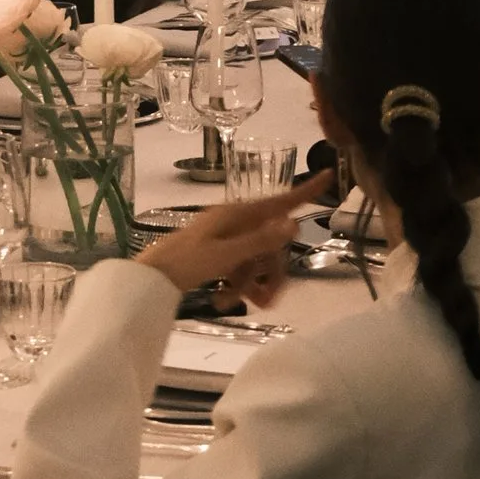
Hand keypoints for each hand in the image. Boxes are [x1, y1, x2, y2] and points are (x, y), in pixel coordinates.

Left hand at [140, 188, 310, 301]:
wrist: (150, 278)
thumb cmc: (186, 262)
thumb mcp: (227, 254)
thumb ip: (260, 241)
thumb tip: (293, 224)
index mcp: (238, 214)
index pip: (279, 201)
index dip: (305, 191)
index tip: (329, 175)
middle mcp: (235, 221)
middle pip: (271, 243)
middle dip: (270, 274)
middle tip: (268, 302)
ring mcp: (226, 237)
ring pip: (257, 259)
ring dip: (252, 284)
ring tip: (239, 304)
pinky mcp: (218, 253)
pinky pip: (240, 266)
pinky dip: (238, 284)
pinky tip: (225, 300)